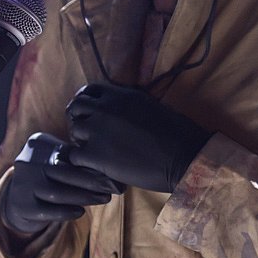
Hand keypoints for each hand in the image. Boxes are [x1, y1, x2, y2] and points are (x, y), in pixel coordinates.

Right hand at [0, 132, 123, 235]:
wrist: (18, 200)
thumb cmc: (47, 176)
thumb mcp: (57, 161)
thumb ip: (76, 161)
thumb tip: (109, 169)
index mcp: (38, 144)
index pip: (68, 155)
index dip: (92, 165)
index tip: (112, 173)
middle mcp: (27, 162)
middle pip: (64, 173)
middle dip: (91, 181)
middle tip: (112, 188)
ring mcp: (22, 184)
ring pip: (57, 192)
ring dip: (83, 197)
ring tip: (103, 199)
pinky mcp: (22, 206)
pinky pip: (47, 211)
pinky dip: (66, 212)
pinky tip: (81, 212)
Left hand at [66, 83, 210, 192]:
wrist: (184, 157)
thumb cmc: (176, 133)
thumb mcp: (149, 105)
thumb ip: (127, 104)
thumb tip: (115, 109)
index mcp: (120, 95)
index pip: (89, 91)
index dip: (87, 103)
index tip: (91, 114)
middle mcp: (105, 108)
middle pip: (75, 108)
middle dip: (79, 119)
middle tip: (88, 134)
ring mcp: (98, 131)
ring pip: (74, 132)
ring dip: (81, 142)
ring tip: (96, 153)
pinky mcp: (96, 155)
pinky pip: (75, 155)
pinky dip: (82, 162)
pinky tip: (97, 167)